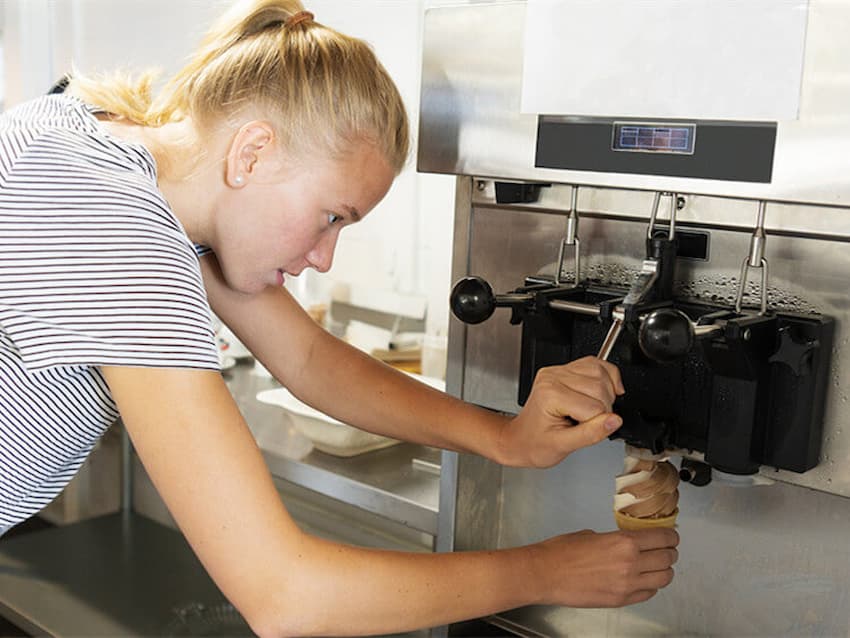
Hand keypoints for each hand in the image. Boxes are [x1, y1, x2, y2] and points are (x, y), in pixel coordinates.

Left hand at [498, 356, 625, 466]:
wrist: (521, 438)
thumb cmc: (535, 443)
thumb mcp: (563, 446)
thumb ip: (591, 433)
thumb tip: (614, 420)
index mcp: (550, 395)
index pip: (595, 406)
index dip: (598, 424)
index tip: (586, 431)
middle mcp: (553, 377)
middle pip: (601, 388)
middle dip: (604, 409)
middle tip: (589, 423)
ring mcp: (559, 371)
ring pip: (602, 373)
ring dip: (607, 394)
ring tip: (591, 410)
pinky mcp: (566, 369)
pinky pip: (596, 365)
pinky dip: (607, 378)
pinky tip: (602, 393)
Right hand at [533, 528, 678, 607]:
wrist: (545, 574)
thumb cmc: (562, 551)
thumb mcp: (592, 534)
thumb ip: (614, 539)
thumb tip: (625, 543)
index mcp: (624, 542)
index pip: (662, 538)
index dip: (671, 536)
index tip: (670, 536)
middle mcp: (631, 564)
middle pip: (667, 558)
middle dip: (669, 552)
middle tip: (666, 549)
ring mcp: (627, 585)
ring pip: (663, 579)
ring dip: (664, 571)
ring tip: (658, 566)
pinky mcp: (621, 601)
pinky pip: (648, 594)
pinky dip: (651, 586)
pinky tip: (644, 580)